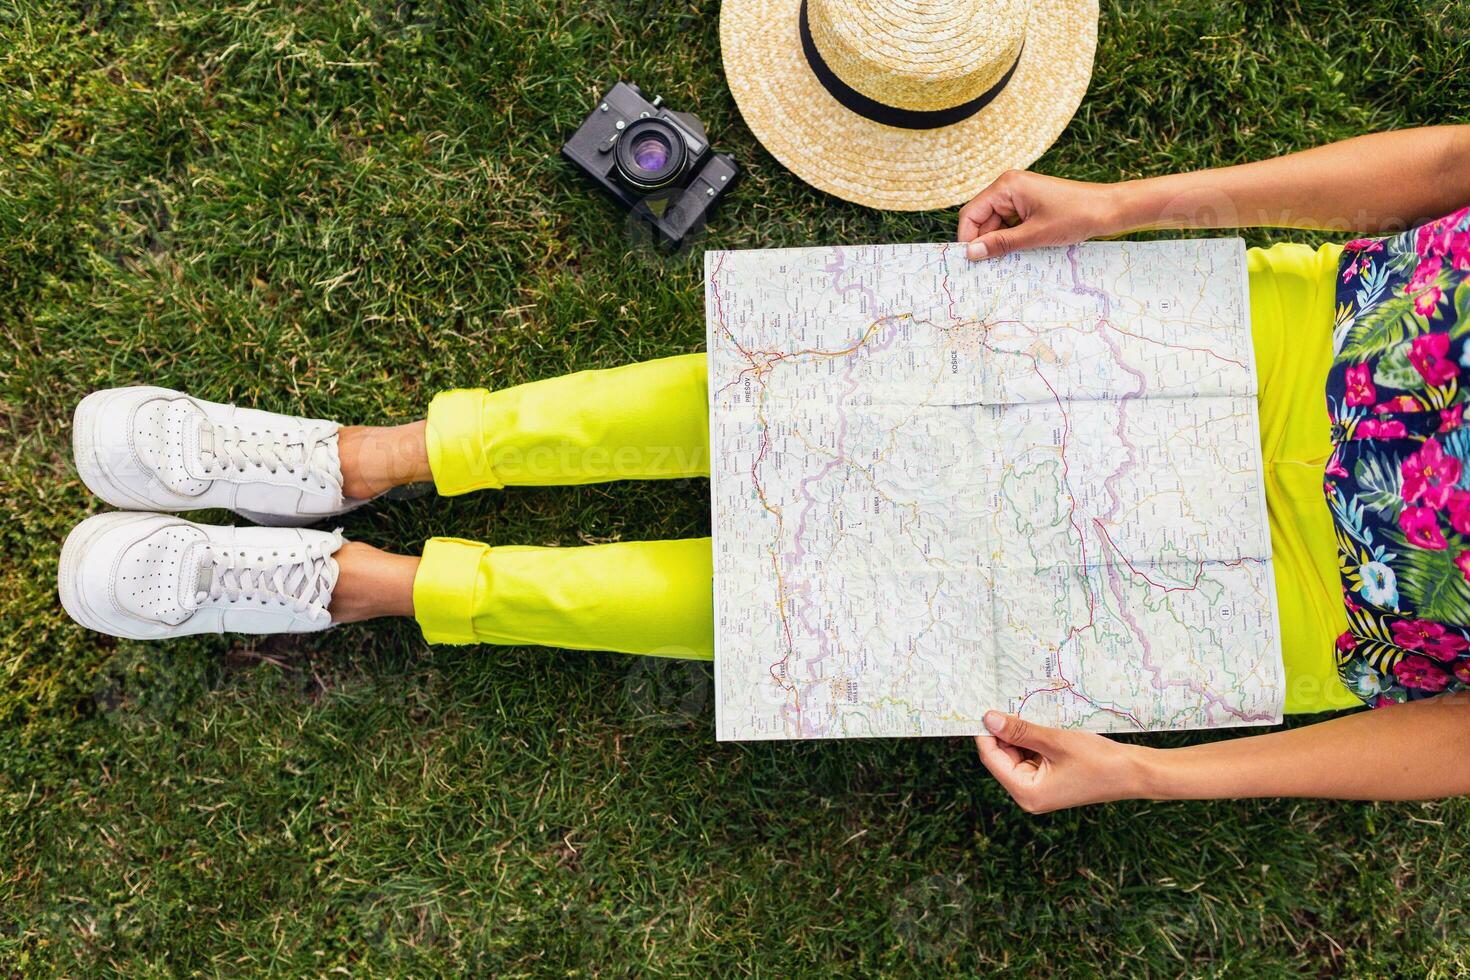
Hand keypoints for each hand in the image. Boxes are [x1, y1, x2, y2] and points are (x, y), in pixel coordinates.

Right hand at [957, 171, 1124, 260]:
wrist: (1107, 209)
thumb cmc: (1074, 216)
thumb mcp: (1033, 235)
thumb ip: (1000, 243)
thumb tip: (971, 253)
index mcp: (1006, 186)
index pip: (971, 213)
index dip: (967, 238)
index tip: (969, 261)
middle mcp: (1009, 186)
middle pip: (982, 219)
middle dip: (985, 241)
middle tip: (988, 267)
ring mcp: (1019, 195)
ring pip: (996, 223)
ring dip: (999, 241)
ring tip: (1009, 259)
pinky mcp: (1029, 204)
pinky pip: (1010, 223)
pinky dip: (1011, 237)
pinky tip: (1019, 250)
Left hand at [974, 711, 1151, 812]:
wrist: (1134, 773)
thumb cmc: (1098, 760)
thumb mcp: (1055, 741)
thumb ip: (1020, 730)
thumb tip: (988, 719)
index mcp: (1026, 793)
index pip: (991, 758)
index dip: (986, 732)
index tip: (983, 706)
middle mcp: (1029, 794)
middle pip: (1002, 756)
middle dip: (1004, 731)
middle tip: (1005, 700)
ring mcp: (1040, 788)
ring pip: (1017, 753)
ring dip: (1020, 733)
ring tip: (1027, 708)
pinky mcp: (1051, 779)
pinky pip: (1032, 755)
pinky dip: (1033, 739)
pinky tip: (1039, 720)